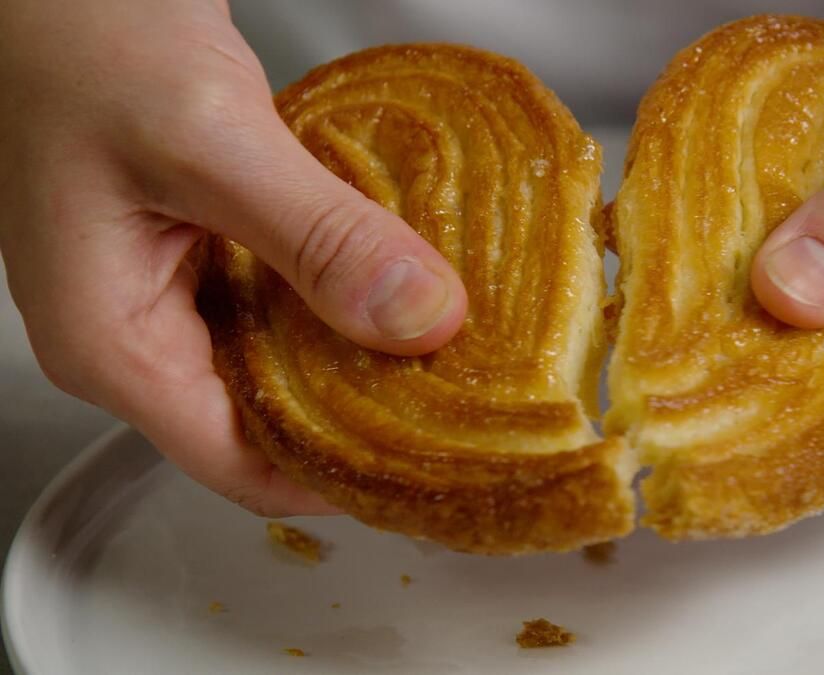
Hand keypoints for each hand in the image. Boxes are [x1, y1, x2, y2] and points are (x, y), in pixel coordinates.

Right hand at [0, 0, 466, 514]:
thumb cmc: (84, 37)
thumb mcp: (211, 141)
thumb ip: (318, 236)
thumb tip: (417, 318)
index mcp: (112, 343)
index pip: (243, 467)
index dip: (342, 480)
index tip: (433, 467)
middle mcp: (136, 333)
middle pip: (269, 423)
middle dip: (365, 418)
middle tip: (459, 402)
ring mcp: (166, 292)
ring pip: (282, 363)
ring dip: (360, 353)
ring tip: (444, 348)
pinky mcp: (197, 252)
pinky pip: (281, 303)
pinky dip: (339, 298)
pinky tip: (394, 283)